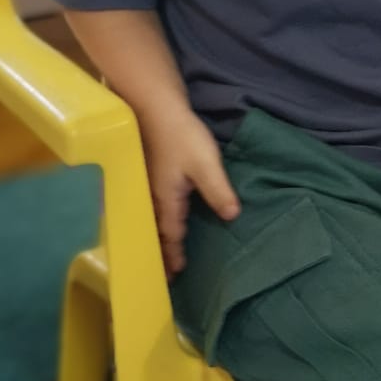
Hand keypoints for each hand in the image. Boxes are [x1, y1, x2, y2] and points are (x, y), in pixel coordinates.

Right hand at [139, 108, 240, 278]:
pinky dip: (156, 219)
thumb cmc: (181, 136)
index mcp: (167, 199)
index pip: (170, 234)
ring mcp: (149, 184)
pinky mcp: (150, 172)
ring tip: (162, 251)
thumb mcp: (206, 165)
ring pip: (152, 219)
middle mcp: (153, 196)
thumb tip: (232, 217)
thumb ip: (219, 192)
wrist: (155, 106)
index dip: (174, 254)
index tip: (176, 274)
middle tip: (164, 273)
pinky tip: (162, 216)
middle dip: (160, 252)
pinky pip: (151, 206)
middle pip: (155, 231)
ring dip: (157, 237)